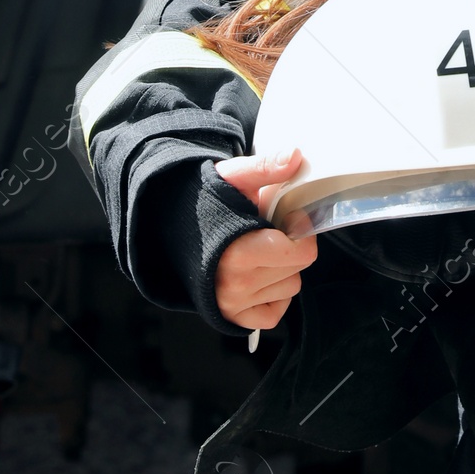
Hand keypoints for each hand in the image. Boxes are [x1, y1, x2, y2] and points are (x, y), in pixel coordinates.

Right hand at [212, 148, 317, 329]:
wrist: (173, 225)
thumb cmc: (207, 201)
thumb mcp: (235, 177)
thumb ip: (266, 167)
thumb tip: (295, 156)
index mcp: (239, 251)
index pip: (301, 252)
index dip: (300, 230)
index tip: (287, 218)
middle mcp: (236, 284)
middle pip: (298, 269)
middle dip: (291, 247)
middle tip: (270, 232)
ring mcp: (234, 304)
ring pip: (289, 289)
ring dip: (282, 269)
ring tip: (260, 250)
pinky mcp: (232, 316)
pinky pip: (274, 314)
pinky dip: (273, 296)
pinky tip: (261, 273)